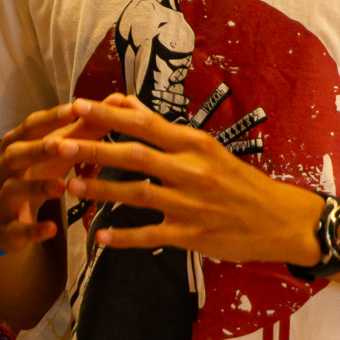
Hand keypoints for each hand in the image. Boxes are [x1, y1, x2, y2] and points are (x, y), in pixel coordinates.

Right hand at [0, 96, 136, 252]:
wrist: (1, 219)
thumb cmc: (33, 175)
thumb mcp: (54, 154)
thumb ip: (82, 130)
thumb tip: (116, 101)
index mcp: (15, 145)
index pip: (30, 127)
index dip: (50, 119)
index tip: (75, 108)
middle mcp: (3, 168)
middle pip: (16, 154)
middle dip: (38, 150)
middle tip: (64, 146)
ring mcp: (0, 198)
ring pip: (13, 189)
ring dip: (36, 187)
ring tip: (61, 186)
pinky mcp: (4, 227)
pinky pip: (17, 228)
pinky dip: (34, 228)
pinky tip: (52, 229)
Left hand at [58, 95, 324, 263]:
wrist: (282, 221)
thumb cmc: (239, 180)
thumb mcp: (205, 148)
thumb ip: (163, 129)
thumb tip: (124, 101)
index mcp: (194, 144)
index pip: (144, 123)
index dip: (107, 115)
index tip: (76, 106)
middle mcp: (191, 170)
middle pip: (134, 155)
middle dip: (92, 149)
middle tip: (57, 146)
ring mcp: (191, 204)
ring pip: (136, 194)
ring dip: (99, 190)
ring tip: (68, 187)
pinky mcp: (192, 235)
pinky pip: (151, 236)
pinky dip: (124, 237)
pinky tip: (99, 237)